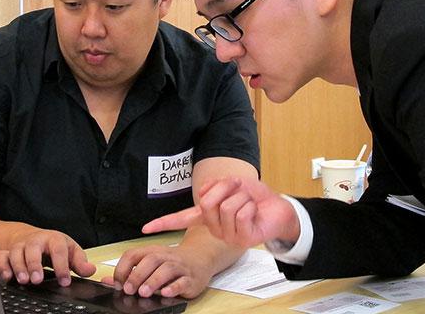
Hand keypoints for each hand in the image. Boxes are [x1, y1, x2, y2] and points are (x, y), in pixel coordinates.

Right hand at [0, 227, 94, 286]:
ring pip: (15, 253)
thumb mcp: (70, 250)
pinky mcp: (7, 252)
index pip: (58, 250)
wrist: (33, 237)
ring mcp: (20, 246)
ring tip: (24, 281)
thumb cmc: (53, 245)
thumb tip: (90, 270)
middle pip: (33, 249)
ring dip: (18, 267)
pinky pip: (1, 257)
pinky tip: (7, 277)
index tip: (64, 281)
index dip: (62, 266)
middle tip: (38, 280)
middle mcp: (35, 241)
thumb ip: (80, 262)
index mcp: (54, 239)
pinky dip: (2, 267)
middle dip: (35, 264)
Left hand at [101, 245, 212, 297]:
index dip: (123, 268)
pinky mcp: (191, 279)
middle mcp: (166, 257)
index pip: (134, 254)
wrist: (200, 258)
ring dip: (153, 281)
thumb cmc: (172, 262)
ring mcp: (180, 267)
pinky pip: (183, 281)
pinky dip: (174, 287)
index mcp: (153, 251)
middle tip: (129, 289)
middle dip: (138, 275)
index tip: (118, 282)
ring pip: (167, 270)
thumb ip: (129, 272)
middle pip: (151, 260)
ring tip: (144, 292)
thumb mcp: (150, 263)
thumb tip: (106, 281)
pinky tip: (166, 293)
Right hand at [142, 177, 299, 248]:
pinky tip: (255, 212)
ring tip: (249, 204)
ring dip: (243, 197)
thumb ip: (216, 186)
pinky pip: (240, 214)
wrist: (279, 210)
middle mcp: (214, 228)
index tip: (145, 229)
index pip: (181, 219)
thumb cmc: (255, 197)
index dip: (163, 223)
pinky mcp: (241, 240)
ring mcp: (227, 236)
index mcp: (207, 215)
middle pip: (207, 201)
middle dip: (227, 188)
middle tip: (240, 192)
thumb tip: (203, 193)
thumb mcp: (232, 184)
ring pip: (226, 206)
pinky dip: (251, 205)